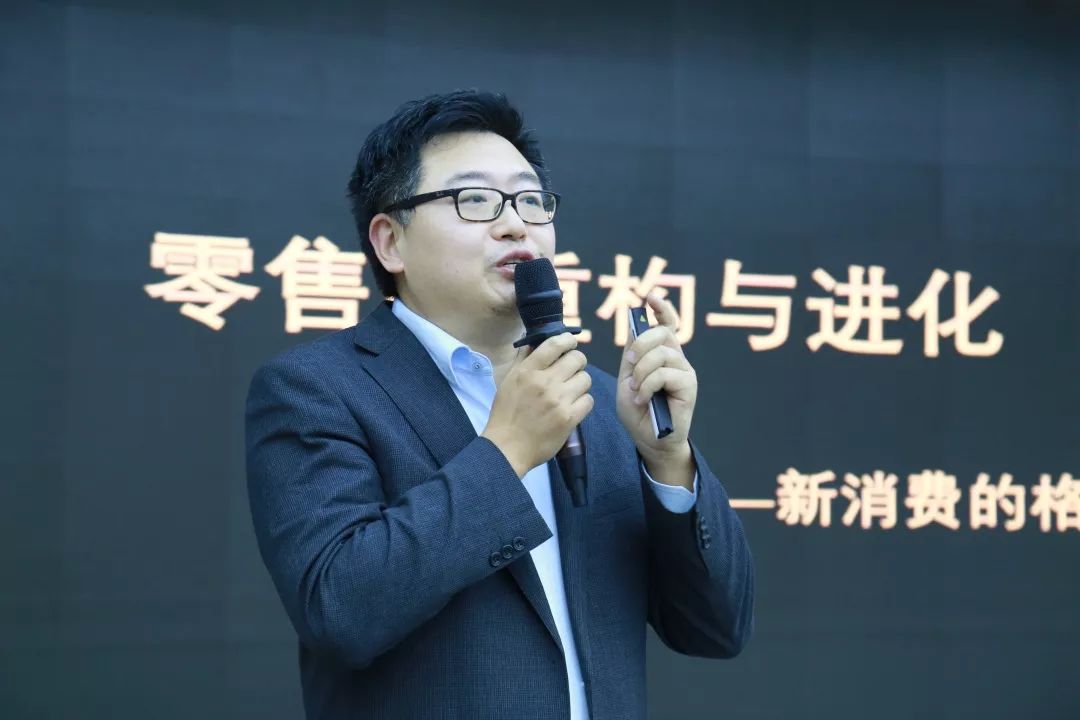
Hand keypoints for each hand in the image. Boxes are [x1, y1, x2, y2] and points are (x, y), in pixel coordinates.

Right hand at [482, 333, 593, 477]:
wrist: (507, 448)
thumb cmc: (506, 414)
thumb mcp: (508, 381)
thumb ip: (524, 359)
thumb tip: (535, 340)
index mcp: (528, 371)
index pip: (555, 344)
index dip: (568, 340)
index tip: (570, 343)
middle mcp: (545, 382)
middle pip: (577, 359)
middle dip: (577, 362)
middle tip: (571, 370)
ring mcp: (559, 401)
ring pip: (586, 379)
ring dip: (580, 384)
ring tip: (571, 391)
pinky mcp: (569, 418)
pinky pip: (588, 400)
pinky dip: (583, 402)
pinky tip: (573, 407)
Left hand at [616, 293, 696, 473]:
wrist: (649, 439)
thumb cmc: (638, 411)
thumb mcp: (627, 379)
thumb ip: (631, 356)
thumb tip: (634, 329)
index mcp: (662, 354)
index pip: (667, 324)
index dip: (661, 308)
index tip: (650, 298)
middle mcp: (677, 358)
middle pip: (662, 333)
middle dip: (640, 346)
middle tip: (630, 367)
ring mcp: (684, 371)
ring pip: (661, 354)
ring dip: (641, 372)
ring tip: (636, 390)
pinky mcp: (689, 386)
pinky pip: (664, 373)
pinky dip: (647, 386)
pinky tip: (643, 399)